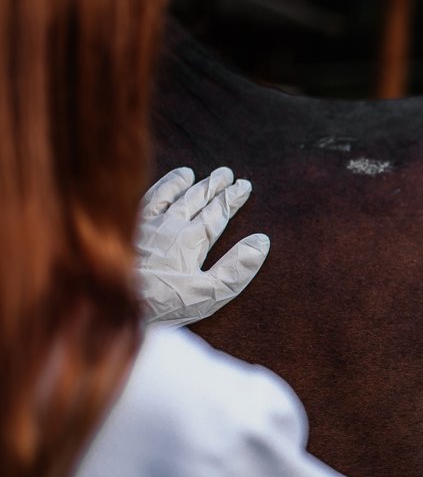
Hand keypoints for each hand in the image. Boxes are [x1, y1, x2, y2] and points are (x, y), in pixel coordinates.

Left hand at [135, 167, 269, 327]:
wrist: (108, 303)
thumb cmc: (163, 303)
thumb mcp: (208, 293)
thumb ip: (236, 268)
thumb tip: (262, 240)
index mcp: (193, 239)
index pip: (218, 212)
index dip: (232, 198)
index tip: (244, 185)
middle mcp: (170, 224)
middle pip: (196, 199)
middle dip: (213, 186)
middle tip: (227, 173)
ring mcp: (144, 225)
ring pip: (167, 196)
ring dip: (182, 183)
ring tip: (191, 173)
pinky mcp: (124, 229)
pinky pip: (141, 202)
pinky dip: (151, 192)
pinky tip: (155, 190)